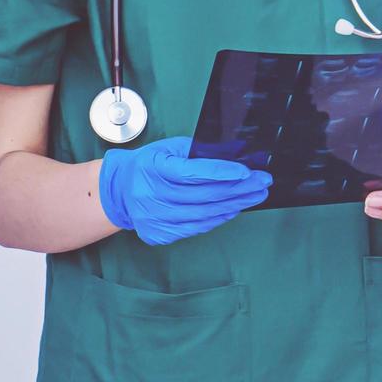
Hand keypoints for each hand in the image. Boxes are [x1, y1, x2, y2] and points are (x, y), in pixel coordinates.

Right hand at [99, 137, 271, 245]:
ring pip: (202, 215)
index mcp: (154, 169)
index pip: (193, 173)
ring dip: (233, 206)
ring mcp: (153, 218)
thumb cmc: (149, 165)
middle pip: (203, 196)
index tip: (247, 172)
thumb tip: (237, 152)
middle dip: (238, 189)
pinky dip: (217, 219)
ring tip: (254, 196)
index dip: (222, 173)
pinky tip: (232, 210)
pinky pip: (195, 228)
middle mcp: (151, 196)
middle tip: (262, 183)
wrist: (119, 190)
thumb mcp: (171, 148)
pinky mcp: (157, 234)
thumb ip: (201, 150)